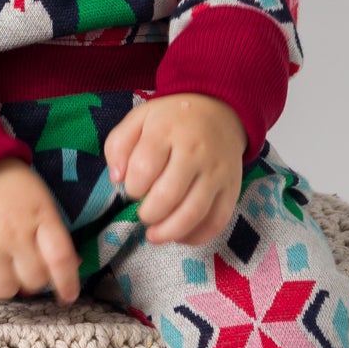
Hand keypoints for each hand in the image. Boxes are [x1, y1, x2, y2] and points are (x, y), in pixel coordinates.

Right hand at [0, 158, 79, 303]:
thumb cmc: (12, 185)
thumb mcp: (43, 202)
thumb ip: (56, 234)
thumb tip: (72, 268)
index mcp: (41, 217)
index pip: (60, 259)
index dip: (68, 283)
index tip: (68, 296)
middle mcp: (14, 234)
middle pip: (34, 280)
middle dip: (35, 280)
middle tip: (27, 269)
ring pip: (5, 290)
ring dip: (9, 286)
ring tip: (5, 272)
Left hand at [103, 94, 246, 245]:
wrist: (219, 111)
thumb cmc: (171, 120)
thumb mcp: (138, 119)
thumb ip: (118, 146)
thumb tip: (116, 179)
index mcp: (166, 131)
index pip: (143, 169)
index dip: (131, 188)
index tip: (132, 189)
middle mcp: (195, 152)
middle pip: (168, 196)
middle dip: (148, 214)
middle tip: (142, 213)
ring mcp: (217, 172)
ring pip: (192, 213)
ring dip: (168, 231)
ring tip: (154, 234)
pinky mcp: (232, 188)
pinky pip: (217, 221)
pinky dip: (196, 236)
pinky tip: (180, 236)